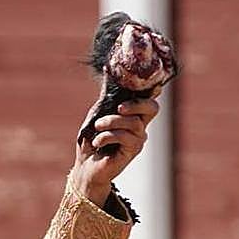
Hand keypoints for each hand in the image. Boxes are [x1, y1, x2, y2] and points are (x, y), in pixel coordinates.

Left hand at [70, 91, 159, 206]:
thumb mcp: (96, 114)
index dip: (152, 89)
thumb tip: (109, 71)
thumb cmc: (91, 140)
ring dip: (110, 122)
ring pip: (133, 122)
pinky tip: (97, 142)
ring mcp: (138, 139)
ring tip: (97, 127)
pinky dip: (106, 136)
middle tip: (119, 108)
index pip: (150, 99)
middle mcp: (140, 126)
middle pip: (153, 108)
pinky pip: (124, 136)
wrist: (85, 167)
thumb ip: (106, 98)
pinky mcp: (133, 151)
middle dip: (136, 104)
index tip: (142, 83)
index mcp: (133, 115)